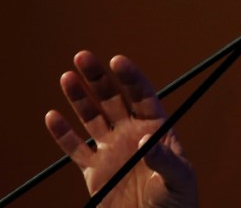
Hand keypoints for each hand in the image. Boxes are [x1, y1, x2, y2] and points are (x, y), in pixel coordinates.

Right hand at [45, 51, 197, 207]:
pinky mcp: (94, 171)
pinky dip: (63, 134)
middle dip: (98, 77)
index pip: (142, 95)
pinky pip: (75, 150)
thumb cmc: (178, 203)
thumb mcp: (179, 179)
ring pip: (91, 118)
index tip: (117, 61)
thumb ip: (165, 160)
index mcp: (156, 128)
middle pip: (112, 99)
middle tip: (83, 56)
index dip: (130, 77)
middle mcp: (132, 133)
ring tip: (66, 76)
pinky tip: (53, 117)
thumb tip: (145, 141)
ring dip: (79, 98)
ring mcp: (112, 150)